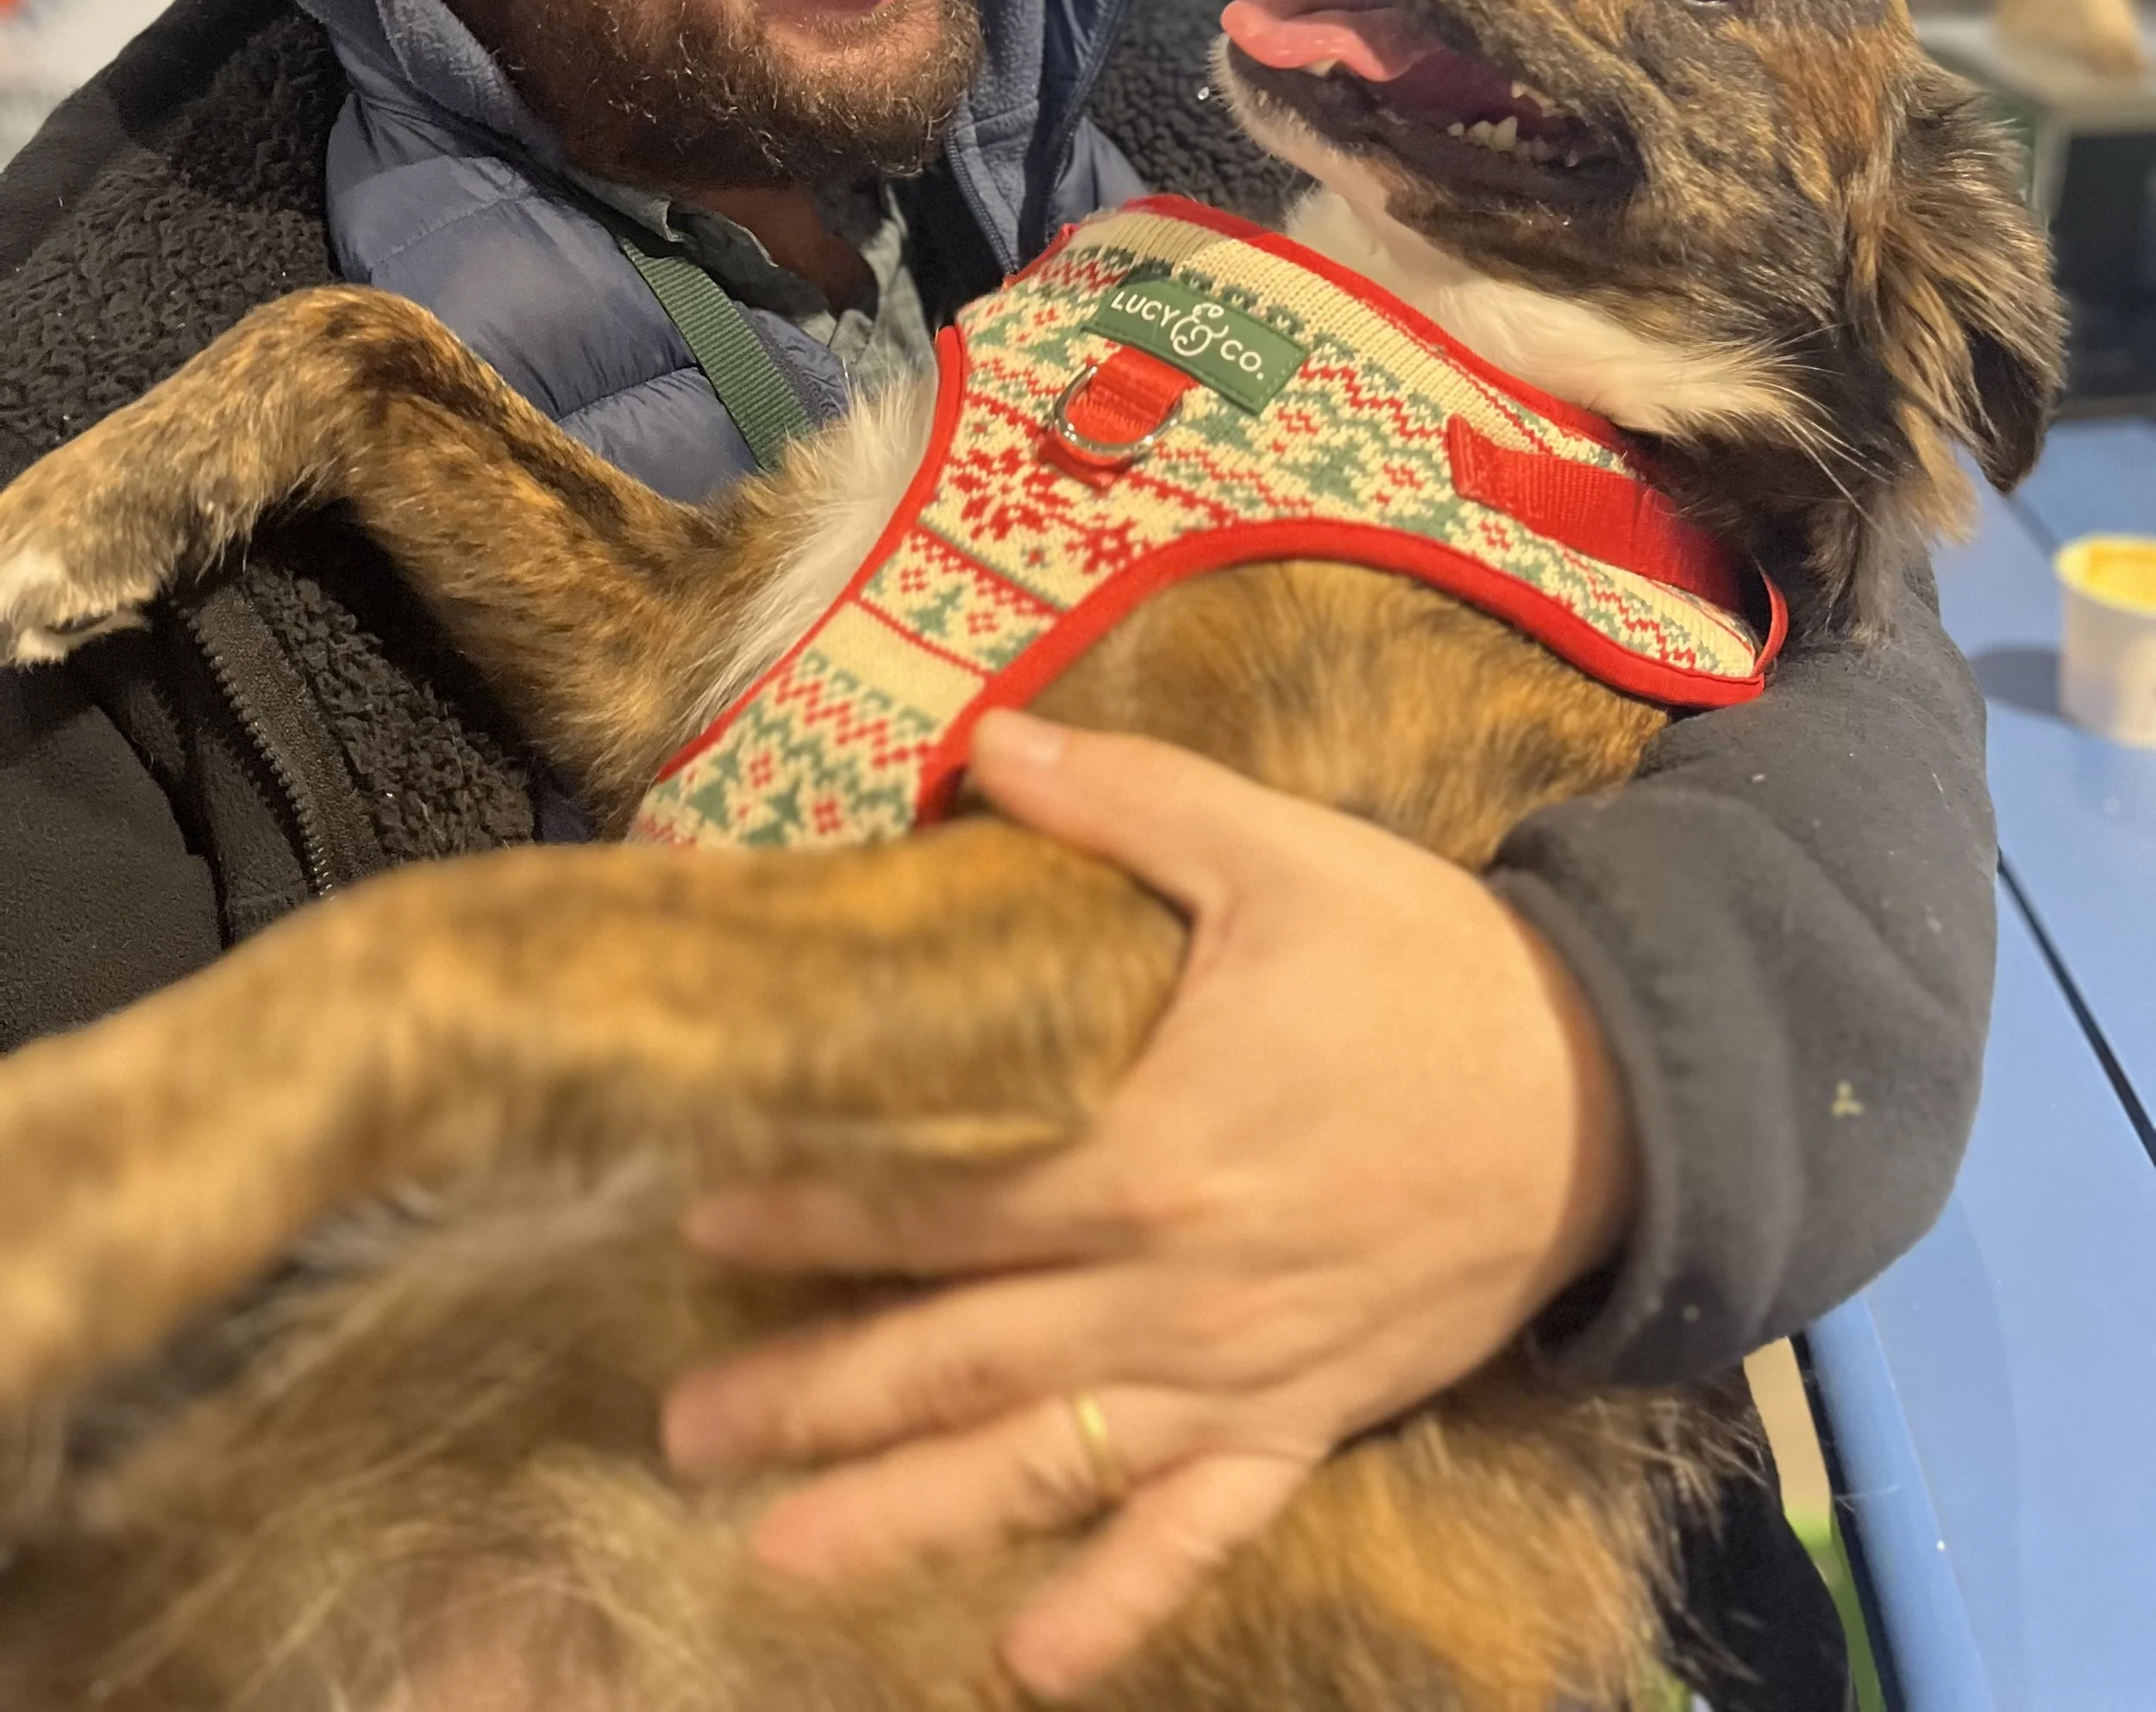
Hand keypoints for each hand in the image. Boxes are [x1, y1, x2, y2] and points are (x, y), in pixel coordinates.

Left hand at [662, 709, 1636, 1696]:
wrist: (1610, 1096)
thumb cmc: (1427, 968)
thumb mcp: (1279, 852)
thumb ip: (1122, 803)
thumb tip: (983, 738)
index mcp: (1146, 1146)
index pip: (939, 1195)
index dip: (813, 1211)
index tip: (699, 1220)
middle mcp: (1170, 1287)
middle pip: (958, 1352)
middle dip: (813, 1395)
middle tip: (685, 1429)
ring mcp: (1237, 1375)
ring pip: (1045, 1464)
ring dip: (906, 1517)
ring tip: (778, 1561)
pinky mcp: (1307, 1424)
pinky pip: (1200, 1537)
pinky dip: (1115, 1607)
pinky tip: (1027, 1664)